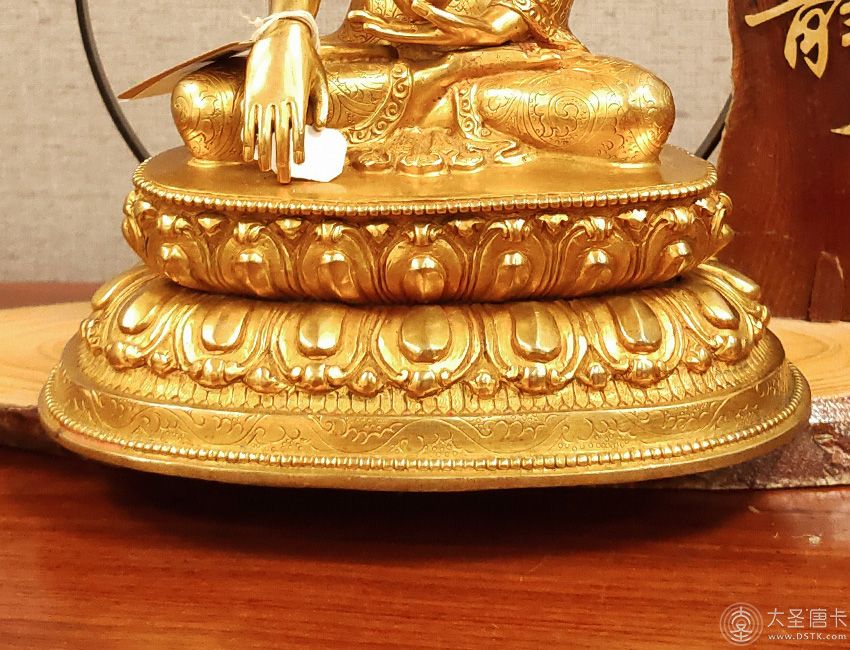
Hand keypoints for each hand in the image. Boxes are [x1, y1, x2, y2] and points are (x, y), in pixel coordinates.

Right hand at [243, 20, 329, 182]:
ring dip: (263, 154)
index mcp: (298, 98)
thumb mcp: (320, 78)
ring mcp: (263, 97)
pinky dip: (247, 138)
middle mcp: (280, 100)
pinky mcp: (250, 94)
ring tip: (265, 169)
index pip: (299, 130)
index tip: (300, 164)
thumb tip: (320, 127)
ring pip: (262, 132)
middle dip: (282, 160)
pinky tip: (248, 153)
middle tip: (284, 179)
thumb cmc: (305, 56)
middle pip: (280, 136)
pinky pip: (247, 121)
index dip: (299, 149)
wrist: (281, 33)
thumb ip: (322, 103)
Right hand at [348, 0, 525, 46]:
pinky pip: (446, 21)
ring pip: (420, 32)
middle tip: (355, 23)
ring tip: (374, 25)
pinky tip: (418, 6)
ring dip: (397, 30)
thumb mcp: (450, 20)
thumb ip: (432, 14)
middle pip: (402, 35)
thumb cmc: (478, 26)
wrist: (508, 31)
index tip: (354, 19)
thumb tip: (413, 6)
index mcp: (432, 34)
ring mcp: (452, 35)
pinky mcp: (467, 29)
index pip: (399, 31)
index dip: (377, 26)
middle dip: (378, 30)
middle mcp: (438, 39)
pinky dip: (432, 14)